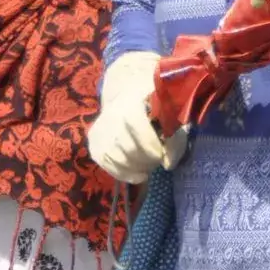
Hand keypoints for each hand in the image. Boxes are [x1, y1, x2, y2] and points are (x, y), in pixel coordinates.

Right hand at [87, 52, 186, 183]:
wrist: (128, 95)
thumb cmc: (156, 107)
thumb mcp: (171, 114)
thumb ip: (175, 136)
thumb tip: (168, 164)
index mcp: (132, 100)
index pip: (137, 126)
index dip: (153, 147)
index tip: (165, 156)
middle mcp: (111, 113)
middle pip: (129, 149)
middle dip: (148, 160)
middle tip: (159, 160)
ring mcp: (100, 129)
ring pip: (118, 160)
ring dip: (138, 168)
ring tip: (150, 164)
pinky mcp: (94, 143)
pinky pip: (108, 165)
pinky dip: (125, 174)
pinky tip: (139, 174)